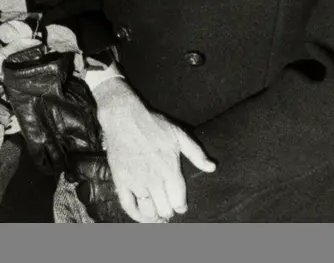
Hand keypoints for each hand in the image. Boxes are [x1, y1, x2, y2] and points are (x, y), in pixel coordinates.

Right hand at [92, 79, 215, 221]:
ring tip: (156, 215)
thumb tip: (212, 168)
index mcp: (170, 168)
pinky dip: (136, 215)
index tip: (180, 206)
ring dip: (154, 216)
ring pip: (148, 211)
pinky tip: (141, 215)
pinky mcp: (121, 181)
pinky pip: (128, 206)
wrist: (124, 117)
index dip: (181, 206)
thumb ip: (196, 153)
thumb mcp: (179, 134)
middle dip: (168, 211)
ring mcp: (136, 181)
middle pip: (164, 209)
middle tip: (168, 209)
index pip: (178, 200)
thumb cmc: (153, 124)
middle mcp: (154, 178)